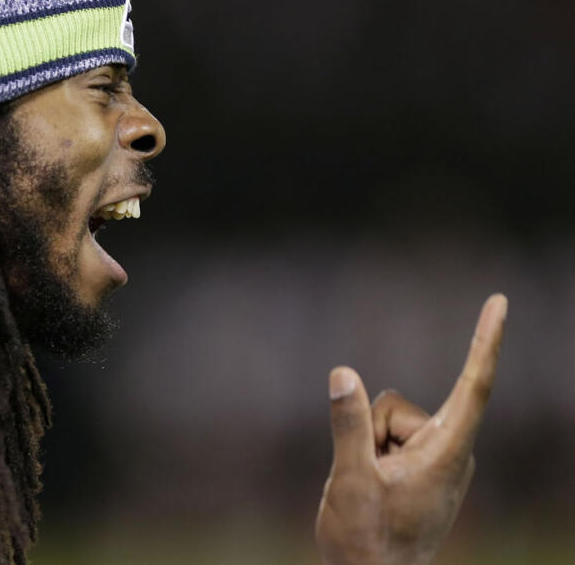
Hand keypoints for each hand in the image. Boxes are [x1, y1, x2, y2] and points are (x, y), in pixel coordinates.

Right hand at [315, 293, 507, 564]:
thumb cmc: (366, 540)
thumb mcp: (350, 482)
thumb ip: (348, 425)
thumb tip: (343, 372)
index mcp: (448, 454)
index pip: (474, 385)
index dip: (485, 340)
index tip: (499, 301)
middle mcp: (449, 450)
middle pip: (397, 406)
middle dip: (371, 431)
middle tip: (369, 480)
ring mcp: (435, 457)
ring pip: (384, 417)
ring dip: (367, 446)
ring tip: (370, 488)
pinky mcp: (421, 463)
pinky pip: (382, 433)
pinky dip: (368, 453)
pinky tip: (372, 486)